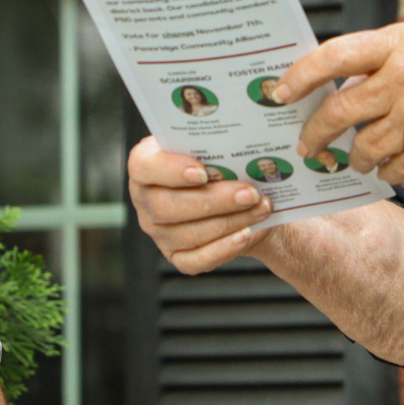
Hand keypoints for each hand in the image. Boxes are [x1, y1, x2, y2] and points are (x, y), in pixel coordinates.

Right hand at [127, 136, 271, 273]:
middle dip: (214, 201)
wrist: (234, 195)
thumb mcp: (212, 145)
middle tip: (248, 193)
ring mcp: (158, 232)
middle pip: (168, 206)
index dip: (170, 170)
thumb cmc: (218, 161)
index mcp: (145, 164)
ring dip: (229, 222)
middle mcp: (146, 200)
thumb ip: (214, 144)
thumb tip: (236, 145)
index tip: (202, 172)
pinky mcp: (176, 256)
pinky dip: (223, 249)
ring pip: (187, 234)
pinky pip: (196, 260)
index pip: (144, 167)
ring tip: (259, 208)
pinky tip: (246, 234)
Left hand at [281, 23, 403, 186]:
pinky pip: (393, 170)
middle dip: (314, 133)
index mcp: (403, 44)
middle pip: (340, 111)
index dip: (301, 75)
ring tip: (352, 158)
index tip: (279, 91)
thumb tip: (335, 82)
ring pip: (363, 147)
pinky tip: (390, 166)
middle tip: (305, 145)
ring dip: (353, 158)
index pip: (336, 56)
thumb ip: (383, 60)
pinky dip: (387, 172)